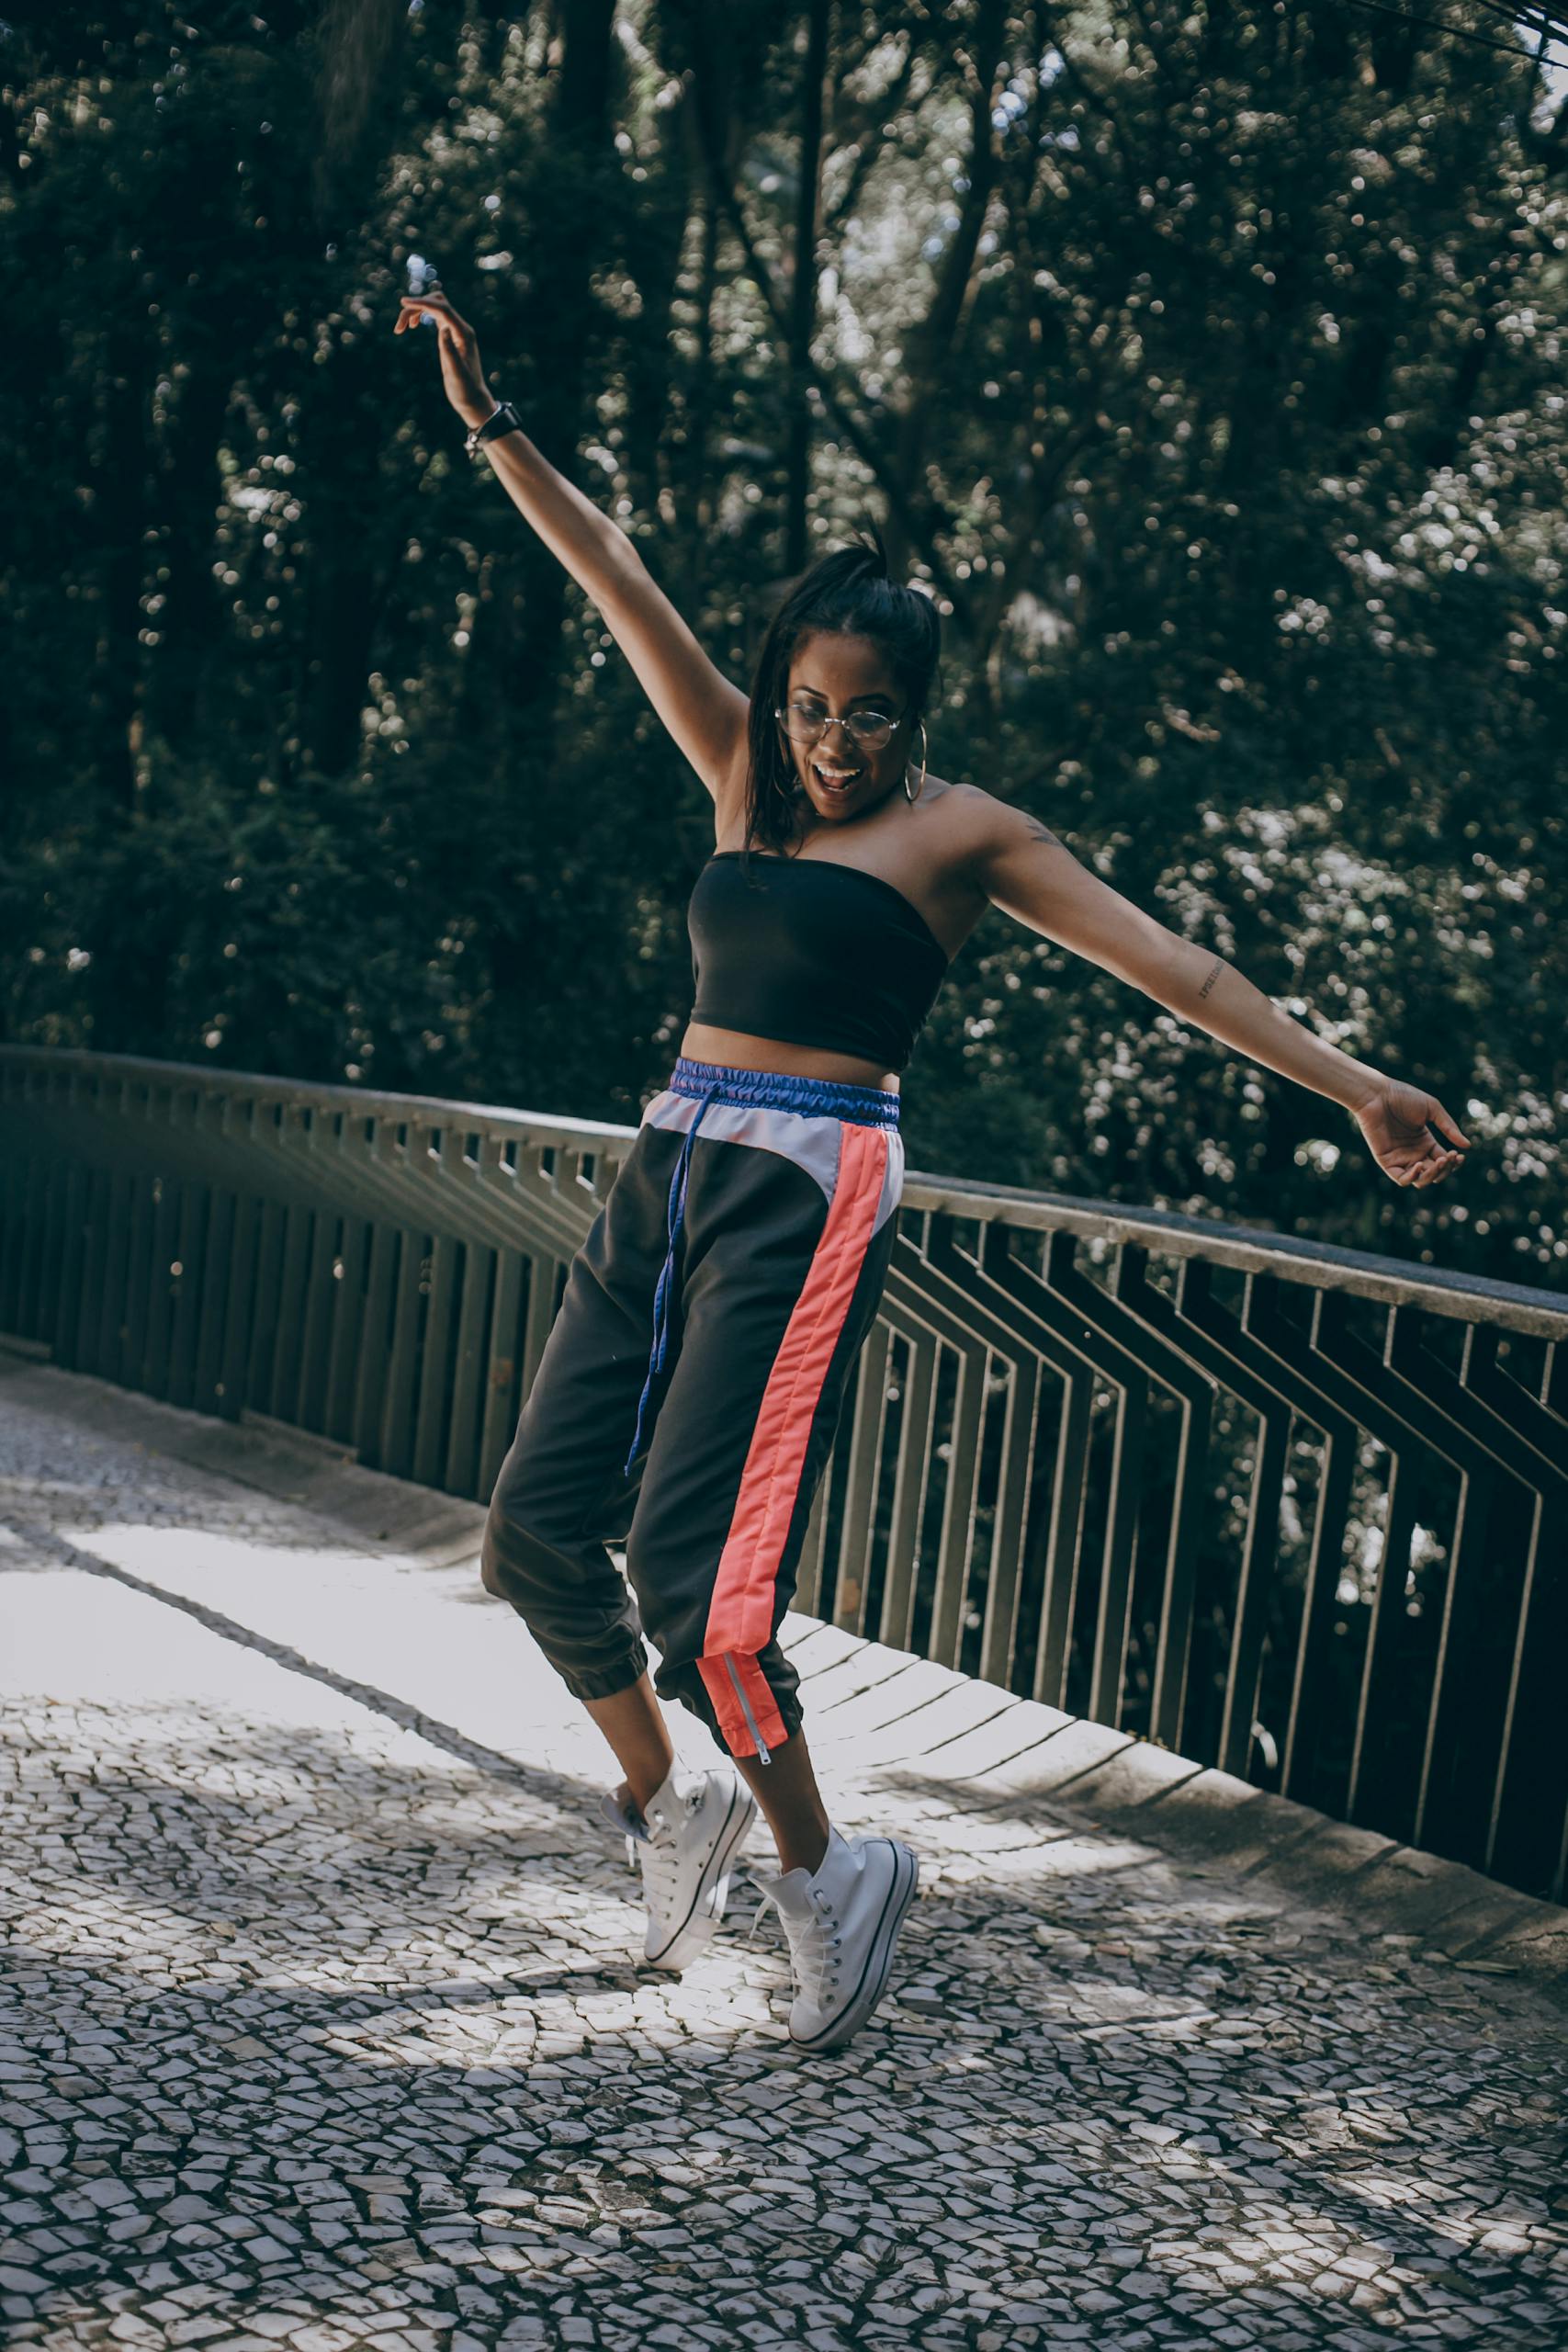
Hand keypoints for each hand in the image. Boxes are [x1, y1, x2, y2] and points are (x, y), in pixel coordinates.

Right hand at [394, 287, 496, 429]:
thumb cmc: (465, 389)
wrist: (472, 398)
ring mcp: (455, 330)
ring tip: (400, 328)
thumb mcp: (456, 373)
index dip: (422, 303)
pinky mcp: (449, 335)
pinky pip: (435, 316)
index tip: (403, 302)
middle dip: (417, 307)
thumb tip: (442, 328)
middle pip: (438, 303)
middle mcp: (461, 328)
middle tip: (400, 326)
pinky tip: (411, 326)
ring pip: (434, 307)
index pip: (442, 309)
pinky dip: (421, 315)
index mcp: (464, 334)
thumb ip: (450, 350)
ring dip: (416, 311)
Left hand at [1348, 1075, 1469, 1187]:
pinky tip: (1420, 1165)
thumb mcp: (1432, 1109)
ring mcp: (1400, 1158)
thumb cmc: (1403, 1097)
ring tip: (1438, 1161)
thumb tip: (1467, 1146)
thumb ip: (1449, 1128)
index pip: (1444, 1161)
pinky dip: (1413, 1177)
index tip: (1459, 1155)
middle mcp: (1414, 1153)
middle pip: (1435, 1173)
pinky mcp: (1386, 1161)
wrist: (1377, 1095)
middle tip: (1448, 1157)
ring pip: (1421, 1180)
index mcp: (1425, 1142)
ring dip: (1433, 1175)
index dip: (1453, 1162)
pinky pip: (1401, 1179)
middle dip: (1446, 1169)